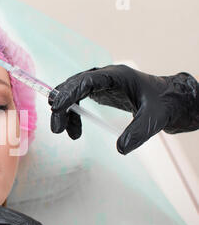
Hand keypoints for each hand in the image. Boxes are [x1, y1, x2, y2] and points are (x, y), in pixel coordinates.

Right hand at [48, 64, 198, 153]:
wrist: (169, 101)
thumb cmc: (163, 104)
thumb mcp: (153, 119)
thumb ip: (138, 133)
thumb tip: (121, 149)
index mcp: (116, 75)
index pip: (86, 81)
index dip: (69, 92)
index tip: (57, 107)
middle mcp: (104, 76)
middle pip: (74, 86)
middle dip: (62, 106)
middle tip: (57, 128)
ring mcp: (100, 83)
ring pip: (73, 93)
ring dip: (66, 113)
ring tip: (70, 135)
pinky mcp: (99, 92)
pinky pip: (78, 101)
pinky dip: (73, 116)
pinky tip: (76, 132)